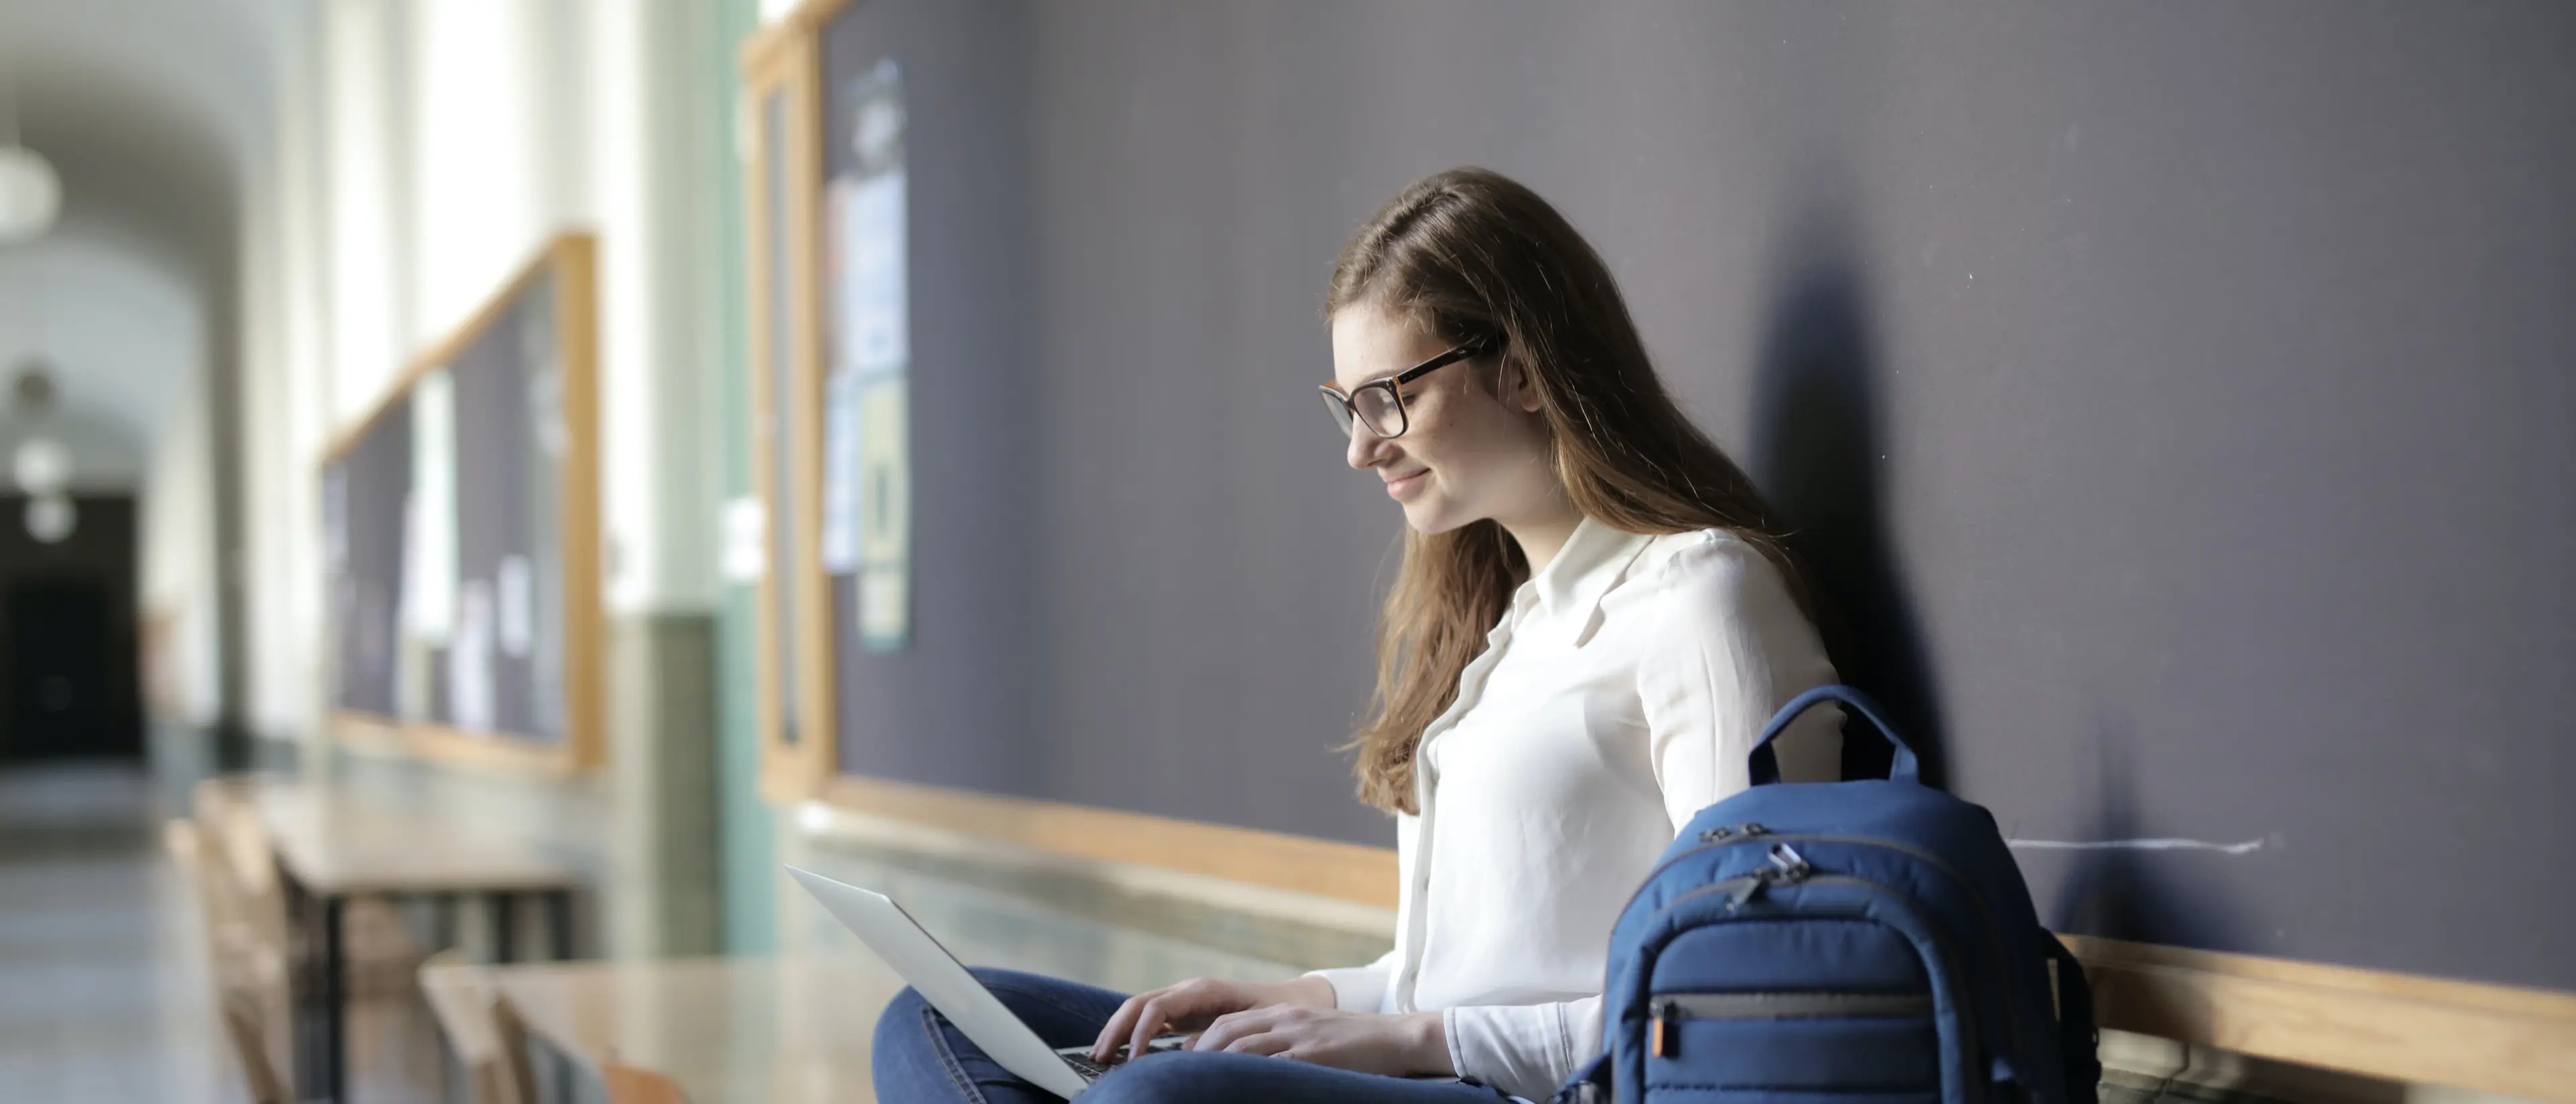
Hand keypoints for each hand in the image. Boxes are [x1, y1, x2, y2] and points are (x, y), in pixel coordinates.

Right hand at [1090, 976, 1334, 1063]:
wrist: (1292, 999)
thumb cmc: (1276, 1011)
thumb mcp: (1252, 1024)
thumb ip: (1222, 1037)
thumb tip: (1191, 1057)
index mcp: (1202, 990)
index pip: (1158, 1007)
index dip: (1141, 1033)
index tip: (1132, 1061)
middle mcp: (1187, 991)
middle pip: (1138, 1004)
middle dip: (1116, 1029)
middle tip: (1098, 1059)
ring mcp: (1183, 1000)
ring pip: (1139, 1010)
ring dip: (1118, 1031)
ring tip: (1100, 1058)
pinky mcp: (1184, 1012)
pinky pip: (1150, 1019)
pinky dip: (1132, 1034)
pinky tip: (1121, 1055)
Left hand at [1188, 1005, 1449, 1076]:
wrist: (1398, 1037)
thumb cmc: (1357, 1046)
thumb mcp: (1313, 1036)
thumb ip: (1282, 1046)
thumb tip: (1251, 1070)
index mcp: (1282, 1013)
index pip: (1229, 1023)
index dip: (1201, 1042)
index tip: (1180, 1062)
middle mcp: (1285, 1018)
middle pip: (1228, 1031)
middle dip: (1199, 1053)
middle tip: (1177, 1076)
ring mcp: (1300, 1034)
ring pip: (1244, 1046)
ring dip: (1215, 1066)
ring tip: (1196, 1085)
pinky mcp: (1316, 1054)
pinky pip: (1276, 1065)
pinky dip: (1251, 1077)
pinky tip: (1236, 1089)